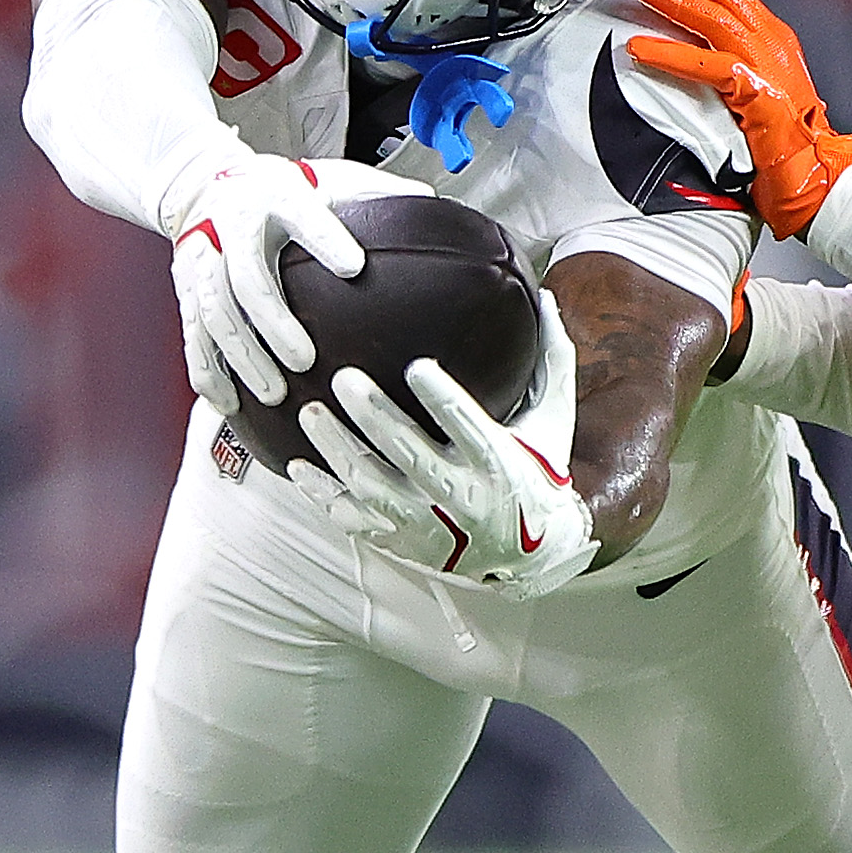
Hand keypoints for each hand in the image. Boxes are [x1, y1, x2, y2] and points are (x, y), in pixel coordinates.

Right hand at [167, 154, 365, 417]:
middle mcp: (232, 225)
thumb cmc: (285, 191)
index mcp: (276, 196)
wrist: (207, 183)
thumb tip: (431, 200)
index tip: (355, 267)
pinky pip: (191, 331)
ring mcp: (203, 258)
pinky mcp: (185, 287)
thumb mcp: (329, 178)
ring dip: (241, 355)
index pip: (302, 215)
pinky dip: (205, 368)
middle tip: (304, 361)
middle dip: (273, 321)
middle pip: (247, 276)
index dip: (325, 239)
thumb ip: (376, 191)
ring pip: (214, 311)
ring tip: (273, 392)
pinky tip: (225, 401)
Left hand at [289, 290, 594, 597]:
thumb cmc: (538, 469)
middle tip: (343, 378)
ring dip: (338, 448)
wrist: (530, 554)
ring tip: (310, 412)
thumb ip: (551, 361)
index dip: (444, 400)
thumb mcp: (554, 420)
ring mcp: (430, 524)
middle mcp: (466, 497)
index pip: (472, 428)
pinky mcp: (404, 542)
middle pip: (412, 455)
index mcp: (503, 463)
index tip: (418, 366)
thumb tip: (546, 297)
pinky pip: (355, 518)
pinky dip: (324, 494)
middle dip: (376, 417)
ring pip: (374, 486)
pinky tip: (297, 465)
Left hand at [620, 0, 851, 233]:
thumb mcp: (756, 88)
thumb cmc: (788, 145)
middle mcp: (773, 44)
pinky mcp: (759, 95)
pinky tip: (641, 48)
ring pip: (713, 15)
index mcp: (773, 39)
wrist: (820, 180)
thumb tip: (685, 42)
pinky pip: (708, 65)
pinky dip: (671, 54)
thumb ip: (728, 61)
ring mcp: (769, 66)